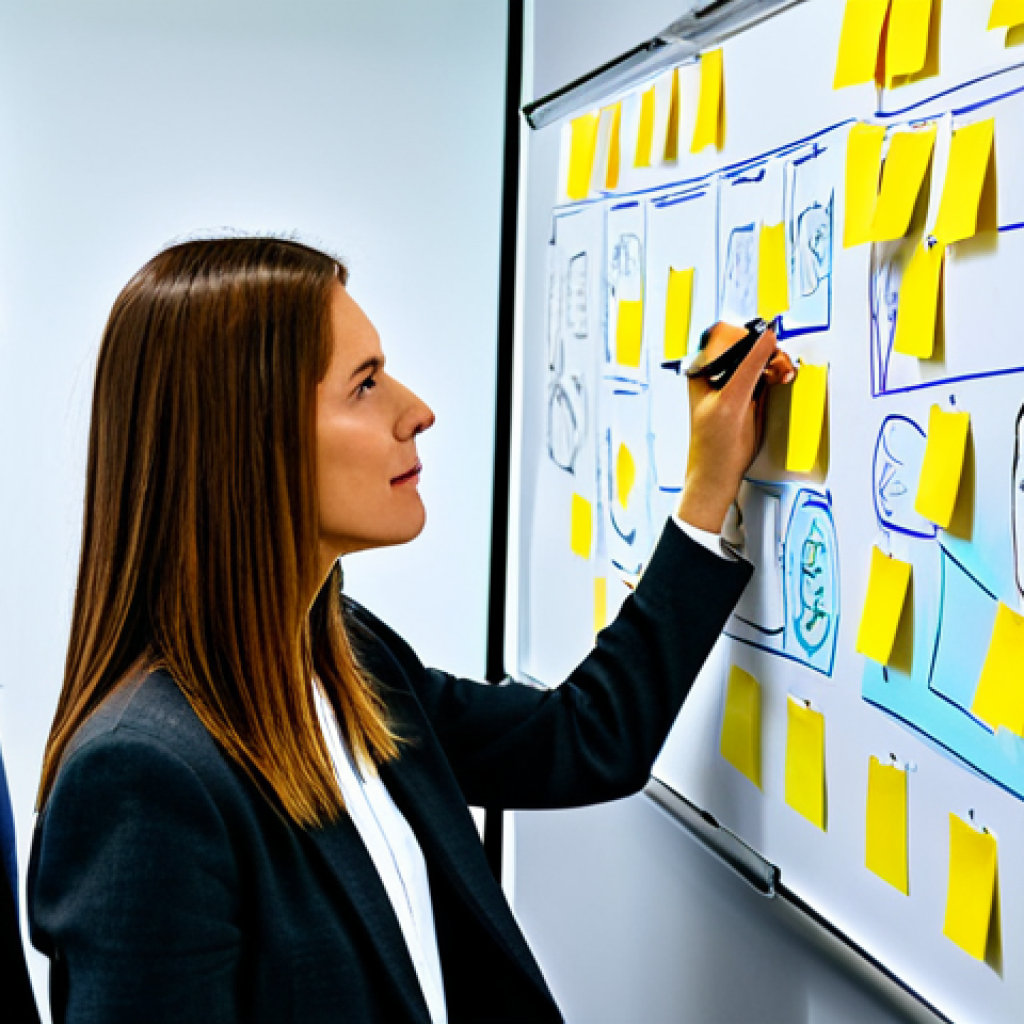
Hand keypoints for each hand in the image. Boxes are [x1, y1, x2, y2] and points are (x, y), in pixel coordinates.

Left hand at [677, 322, 794, 532]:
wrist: (719, 474)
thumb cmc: (713, 445)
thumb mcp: (732, 400)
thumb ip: (749, 367)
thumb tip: (765, 339)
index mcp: (702, 370)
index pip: (725, 335)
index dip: (747, 335)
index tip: (766, 343)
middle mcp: (717, 373)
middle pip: (747, 344)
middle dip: (766, 349)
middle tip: (777, 363)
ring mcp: (734, 383)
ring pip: (760, 357)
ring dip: (775, 361)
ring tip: (782, 374)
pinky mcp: (750, 394)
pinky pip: (767, 373)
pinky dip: (778, 372)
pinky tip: (782, 379)